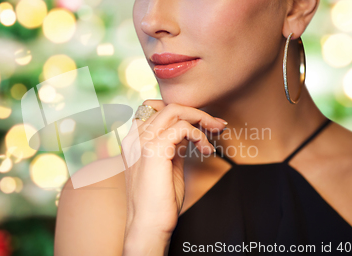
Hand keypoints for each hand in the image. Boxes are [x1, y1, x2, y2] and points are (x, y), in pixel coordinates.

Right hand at [121, 100, 226, 253]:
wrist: (148, 225)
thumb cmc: (159, 201)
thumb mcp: (168, 166)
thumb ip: (173, 146)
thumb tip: (188, 133)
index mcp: (133, 141)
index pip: (154, 108)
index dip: (181, 111)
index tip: (203, 122)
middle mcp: (134, 138)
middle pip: (166, 105)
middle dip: (196, 112)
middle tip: (217, 124)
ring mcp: (141, 142)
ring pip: (173, 110)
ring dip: (200, 119)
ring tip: (215, 134)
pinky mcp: (153, 150)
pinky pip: (181, 127)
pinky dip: (199, 135)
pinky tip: (205, 150)